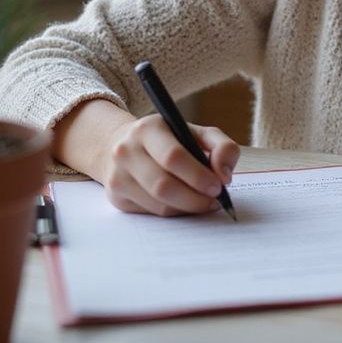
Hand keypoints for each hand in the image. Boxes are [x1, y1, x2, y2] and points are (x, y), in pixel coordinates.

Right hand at [101, 114, 240, 215]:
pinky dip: (173, 213)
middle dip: (195, 198)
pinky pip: (151, 213)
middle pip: (163, 185)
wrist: (123, 145)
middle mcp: (126, 151)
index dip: (198, 176)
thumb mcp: (196, 132)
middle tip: (214, 201)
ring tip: (204, 203)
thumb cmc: (169, 139)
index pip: (173, 157)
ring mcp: (117, 176)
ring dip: (187, 209)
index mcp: (148, 129)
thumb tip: (225, 175)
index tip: (218, 186)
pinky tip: (184, 205)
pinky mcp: (116, 197)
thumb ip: (221, 146)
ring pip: (158, 204)